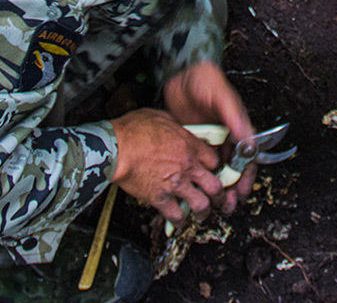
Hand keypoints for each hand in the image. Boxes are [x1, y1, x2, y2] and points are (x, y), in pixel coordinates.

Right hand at [110, 108, 225, 225]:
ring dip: (203, 210)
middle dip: (219, 194)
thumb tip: (174, 123)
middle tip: (218, 198)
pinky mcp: (160, 198)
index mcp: (190, 145)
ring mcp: (176, 184)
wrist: (118, 148)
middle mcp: (187, 166)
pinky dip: (179, 220)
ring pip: (201, 204)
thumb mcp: (161, 116)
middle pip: (215, 185)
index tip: (214, 170)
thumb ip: (173, 123)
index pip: (215, 160)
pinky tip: (179, 220)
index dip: (216, 167)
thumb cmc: (134, 130)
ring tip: (202, 214)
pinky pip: (176, 215)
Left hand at [163, 61, 254, 212]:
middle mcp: (225, 135)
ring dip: (216, 186)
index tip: (241, 193)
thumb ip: (234, 117)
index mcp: (237, 126)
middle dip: (231, 188)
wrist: (180, 73)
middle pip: (232, 167)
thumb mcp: (220, 96)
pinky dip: (198, 176)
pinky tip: (193, 188)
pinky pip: (197, 162)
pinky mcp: (192, 141)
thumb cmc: (204, 79)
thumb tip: (248, 140)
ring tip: (211, 203)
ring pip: (215, 168)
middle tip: (226, 206)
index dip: (246, 176)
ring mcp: (209, 139)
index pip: (247, 156)